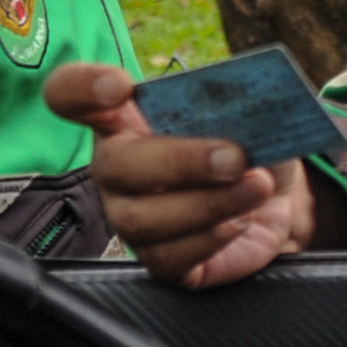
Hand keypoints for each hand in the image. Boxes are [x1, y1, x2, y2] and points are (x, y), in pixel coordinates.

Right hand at [45, 61, 315, 287]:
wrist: (276, 198)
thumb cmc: (248, 144)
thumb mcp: (246, 110)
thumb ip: (232, 99)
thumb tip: (241, 99)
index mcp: (124, 116)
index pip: (71, 95)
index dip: (81, 88)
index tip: (119, 87)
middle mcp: (117, 167)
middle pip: (115, 165)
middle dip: (179, 162)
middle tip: (233, 158)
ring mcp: (131, 217)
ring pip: (143, 219)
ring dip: (208, 203)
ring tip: (257, 187)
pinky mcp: (160, 259)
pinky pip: (170, 257)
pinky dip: (212, 237)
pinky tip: (241, 221)